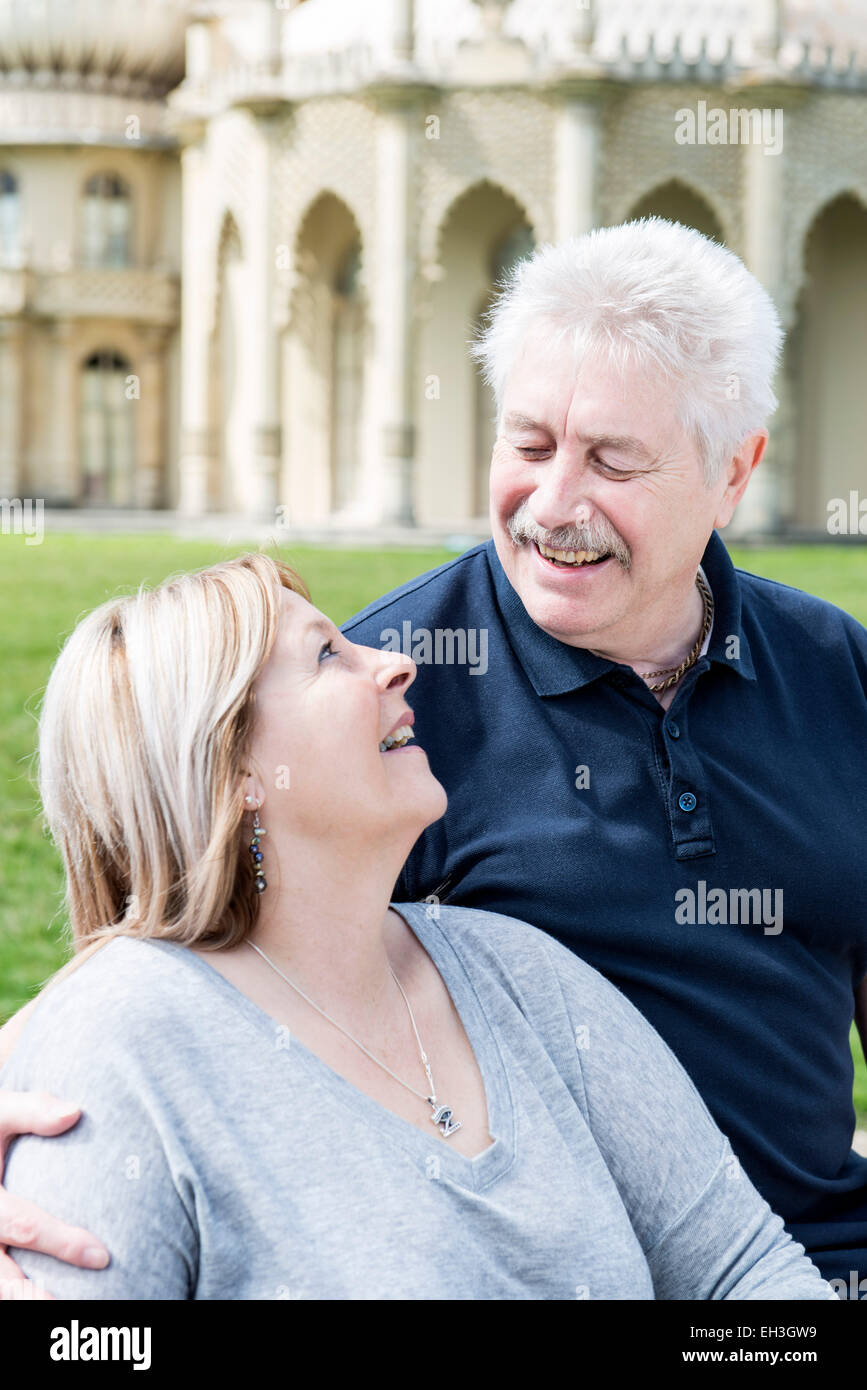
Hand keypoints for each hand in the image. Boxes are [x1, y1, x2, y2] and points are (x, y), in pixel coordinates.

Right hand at [0, 1090, 109, 1298]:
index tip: (102, 1256)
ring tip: (60, 1312)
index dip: (62, 1244)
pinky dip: (14, 1296)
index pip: (24, 1227)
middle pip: (3, 1279)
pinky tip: (47, 1301)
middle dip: (37, 1298)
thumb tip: (75, 1113)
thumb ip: (32, 1111)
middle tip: (76, 1309)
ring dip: (24, 1304)